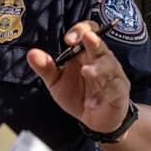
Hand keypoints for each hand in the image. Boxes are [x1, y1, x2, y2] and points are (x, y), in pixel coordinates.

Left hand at [27, 20, 131, 135]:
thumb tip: (31, 53)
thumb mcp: (57, 82)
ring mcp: (112, 74)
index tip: (68, 39)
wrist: (95, 120)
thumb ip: (46, 68)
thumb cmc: (78, 94)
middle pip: (100, 44)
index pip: (87, 31)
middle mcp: (101, 59)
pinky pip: (113, 90)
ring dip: (98, 68)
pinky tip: (91, 102)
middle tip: (86, 38)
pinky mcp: (119, 91)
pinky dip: (101, 96)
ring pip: (109, 65)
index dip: (80, 30)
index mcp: (86, 52)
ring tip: (86, 72)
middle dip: (93, 41)